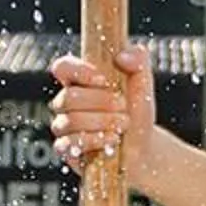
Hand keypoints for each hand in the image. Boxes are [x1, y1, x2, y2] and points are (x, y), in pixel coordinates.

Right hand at [49, 45, 155, 176]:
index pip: (63, 67)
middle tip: (124, 107)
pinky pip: (67, 144)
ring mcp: (64, 126)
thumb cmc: (137, 111)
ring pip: (69, 121)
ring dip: (101, 122)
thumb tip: (121, 56)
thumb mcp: (143, 82)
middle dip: (101, 102)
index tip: (103, 81)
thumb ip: (138, 59)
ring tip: (123, 124)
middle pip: (68, 97)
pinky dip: (93, 141)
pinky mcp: (66, 149)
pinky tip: (112, 139)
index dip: (78, 72)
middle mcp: (67, 102)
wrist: (143, 145)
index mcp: (80, 81)